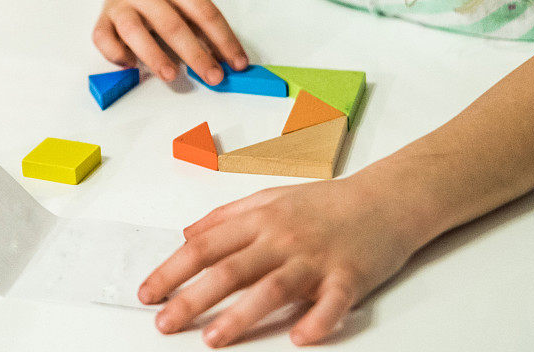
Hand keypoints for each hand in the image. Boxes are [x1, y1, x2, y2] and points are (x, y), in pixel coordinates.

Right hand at [92, 0, 248, 83]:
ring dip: (154, 55)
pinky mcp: (102, 21)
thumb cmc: (166, 2)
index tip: (237, 63)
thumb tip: (229, 63)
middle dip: (196, 54)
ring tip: (172, 75)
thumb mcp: (188, 8)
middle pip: (172, 23)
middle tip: (214, 77)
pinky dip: (116, 53)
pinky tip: (132, 66)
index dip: (223, 39)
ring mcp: (121, 5)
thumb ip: (205, 33)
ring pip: (134, 30)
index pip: (204, 12)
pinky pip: (103, 38)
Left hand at [138, 169, 433, 346]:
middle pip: (232, 267)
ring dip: (242, 315)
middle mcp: (285, 237)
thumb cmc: (326, 202)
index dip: (174, 268)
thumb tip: (188, 233)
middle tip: (165, 323)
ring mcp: (317, 257)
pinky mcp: (349, 276)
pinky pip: (331, 302)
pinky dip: (317, 320)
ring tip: (213, 338)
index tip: (149, 292)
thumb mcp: (272, 196)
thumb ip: (228, 216)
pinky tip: (300, 338)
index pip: (208, 244)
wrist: (384, 198)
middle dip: (193, 297)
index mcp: (263, 217)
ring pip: (274, 287)